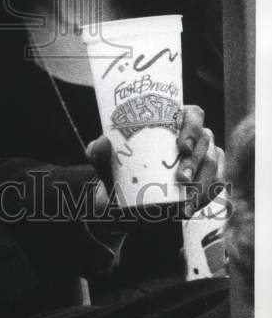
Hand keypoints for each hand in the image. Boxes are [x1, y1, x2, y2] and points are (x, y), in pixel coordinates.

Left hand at [86, 104, 223, 216]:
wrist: (124, 202)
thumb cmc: (118, 171)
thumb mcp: (105, 163)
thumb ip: (98, 153)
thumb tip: (102, 143)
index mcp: (172, 120)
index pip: (193, 114)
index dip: (192, 127)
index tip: (181, 147)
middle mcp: (192, 136)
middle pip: (206, 140)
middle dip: (196, 160)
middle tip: (181, 178)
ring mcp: (204, 156)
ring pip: (214, 163)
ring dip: (204, 180)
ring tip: (187, 198)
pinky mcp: (210, 178)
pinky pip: (219, 183)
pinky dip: (209, 193)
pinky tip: (195, 204)